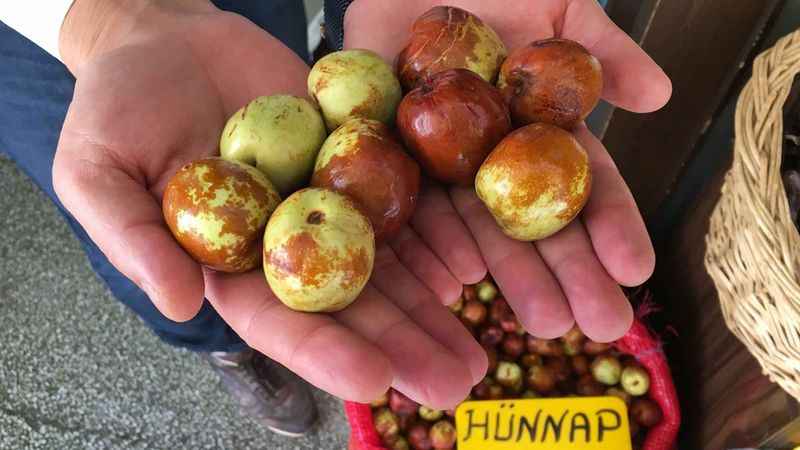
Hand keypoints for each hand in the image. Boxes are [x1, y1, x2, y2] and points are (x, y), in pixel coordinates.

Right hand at [53, 1, 483, 407]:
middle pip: (351, 303)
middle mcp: (287, 243)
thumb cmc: (116, 108)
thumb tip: (178, 303)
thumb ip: (131, 239)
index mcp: (229, 265)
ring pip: (388, 259)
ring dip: (436, 303)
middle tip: (457, 383)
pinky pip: (401, 192)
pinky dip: (437, 227)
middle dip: (403, 344)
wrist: (165, 41)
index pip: (278, 322)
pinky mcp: (354, 155)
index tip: (374, 381)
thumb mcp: (97, 171)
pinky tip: (477, 260)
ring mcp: (326, 200)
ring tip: (484, 344)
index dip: (325, 352)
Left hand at [344, 0, 671, 341]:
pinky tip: (451, 287)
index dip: (611, 226)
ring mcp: (442, 167)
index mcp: (540, 133)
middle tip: (597, 323)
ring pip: (477, 230)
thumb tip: (660, 95)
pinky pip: (407, 209)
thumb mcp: (558, 7)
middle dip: (568, 274)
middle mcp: (494, 162)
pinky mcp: (389, 161)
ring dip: (508, 278)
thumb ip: (603, 51)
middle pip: (534, 223)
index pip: (583, 186)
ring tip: (540, 322)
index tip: (637, 269)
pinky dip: (428, 248)